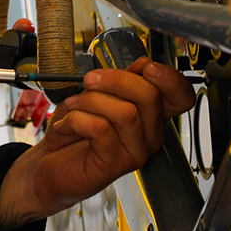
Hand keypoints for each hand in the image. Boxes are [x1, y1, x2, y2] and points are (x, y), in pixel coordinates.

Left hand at [0, 58, 197, 229]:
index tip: (146, 67)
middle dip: (116, 80)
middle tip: (90, 80)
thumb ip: (121, 82)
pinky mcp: (115, 165)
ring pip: (124, 112)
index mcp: (150, 116)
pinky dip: (76, 119)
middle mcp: (150, 136)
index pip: (181, 97)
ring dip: (90, 100)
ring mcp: (135, 152)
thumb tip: (142, 64)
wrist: (49, 165)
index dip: (170, 79)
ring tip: (72, 107)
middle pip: (149, 96)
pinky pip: (100, 129)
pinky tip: (66, 127)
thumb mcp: (98, 96)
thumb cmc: (74, 132)